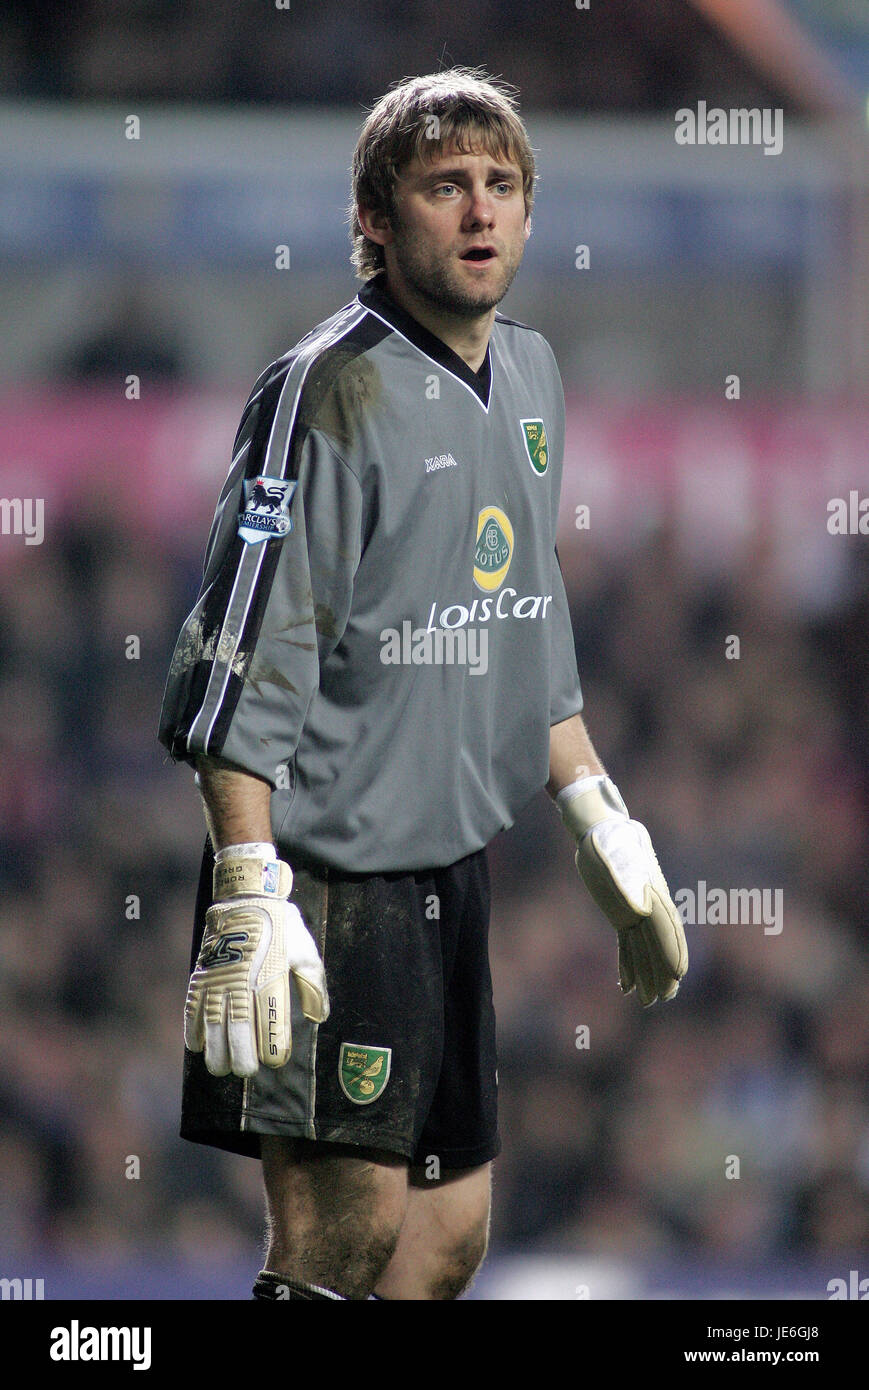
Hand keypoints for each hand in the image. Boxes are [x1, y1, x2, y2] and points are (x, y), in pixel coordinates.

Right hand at [185, 843, 328, 1075]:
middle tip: (245, 1071)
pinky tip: (197, 1046)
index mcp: (271, 978)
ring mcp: (218, 979)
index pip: (271, 1022)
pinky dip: (192, 1028)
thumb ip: (313, 985)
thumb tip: (318, 1017)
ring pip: (212, 1024)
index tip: (276, 1060)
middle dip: (241, 1057)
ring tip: (220, 1068)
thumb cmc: (281, 926)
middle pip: (237, 1030)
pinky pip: (192, 1007)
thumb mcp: (306, 951)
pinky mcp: (201, 974)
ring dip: (215, 1050)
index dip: (273, 1046)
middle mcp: (243, 983)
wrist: (246, 895)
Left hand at [558, 776, 687, 1005]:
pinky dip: (629, 966)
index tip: (678, 974)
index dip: (672, 951)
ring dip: (647, 974)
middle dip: (663, 971)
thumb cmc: (610, 842)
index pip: (665, 928)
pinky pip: (629, 945)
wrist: (603, 830)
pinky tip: (627, 986)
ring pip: (645, 949)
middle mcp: (649, 907)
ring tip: (648, 1001)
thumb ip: (627, 884)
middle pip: (659, 944)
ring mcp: (637, 913)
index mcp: (652, 895)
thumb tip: (642, 912)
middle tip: (666, 997)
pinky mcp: (622, 916)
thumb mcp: (614, 860)